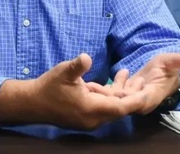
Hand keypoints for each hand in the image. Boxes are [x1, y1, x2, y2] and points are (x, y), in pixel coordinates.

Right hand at [0, 53, 151, 130]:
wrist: (32, 103)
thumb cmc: (49, 87)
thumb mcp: (64, 72)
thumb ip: (77, 66)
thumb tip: (85, 58)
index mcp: (91, 109)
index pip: (121, 108)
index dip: (135, 100)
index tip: (147, 91)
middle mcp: (93, 119)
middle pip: (119, 109)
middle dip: (130, 95)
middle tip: (140, 80)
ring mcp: (89, 120)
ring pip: (111, 108)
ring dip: (119, 94)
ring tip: (126, 75)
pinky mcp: (85, 118)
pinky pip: (103, 108)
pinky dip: (108, 97)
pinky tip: (108, 84)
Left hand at [87, 53, 179, 114]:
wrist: (161, 73)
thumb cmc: (166, 69)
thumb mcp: (170, 62)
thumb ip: (178, 61)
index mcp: (150, 97)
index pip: (138, 100)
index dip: (126, 97)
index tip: (114, 92)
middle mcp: (139, 103)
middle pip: (121, 103)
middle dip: (107, 97)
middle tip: (92, 88)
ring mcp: (130, 100)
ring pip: (114, 100)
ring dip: (102, 93)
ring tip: (89, 85)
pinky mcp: (123, 96)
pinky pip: (110, 95)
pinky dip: (102, 89)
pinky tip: (91, 82)